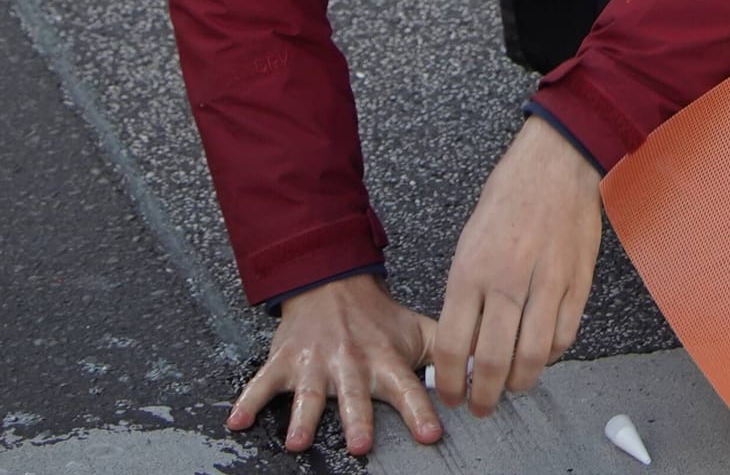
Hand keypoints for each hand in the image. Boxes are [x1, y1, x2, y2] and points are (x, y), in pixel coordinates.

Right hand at [227, 271, 441, 454]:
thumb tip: (491, 368)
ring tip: (299, 441)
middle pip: (356, 396)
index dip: (420, 412)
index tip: (431, 434)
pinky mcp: (286, 362)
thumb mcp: (418, 331)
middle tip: (360, 445)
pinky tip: (238, 421)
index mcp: (386, 361)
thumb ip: (453, 353)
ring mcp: (317, 363)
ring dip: (305, 417)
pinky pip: (263, 383)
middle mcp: (352, 364)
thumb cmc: (379, 318)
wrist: (332, 283)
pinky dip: (249, 401)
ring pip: (310, 394)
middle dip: (357, 420)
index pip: (408, 389)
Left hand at [430, 115, 602, 416]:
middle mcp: (507, 281)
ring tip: (511, 388)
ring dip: (519, 384)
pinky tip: (541, 355)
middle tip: (481, 405)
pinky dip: (551, 356)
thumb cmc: (508, 197)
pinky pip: (564, 336)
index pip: (454, 345)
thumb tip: (464, 342)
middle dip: (483, 396)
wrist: (556, 164)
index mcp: (471, 270)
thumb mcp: (469, 241)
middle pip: (493, 361)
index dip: (450, 381)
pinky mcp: (578, 283)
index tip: (451, 393)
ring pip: (532, 357)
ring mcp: (547, 283)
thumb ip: (465, 292)